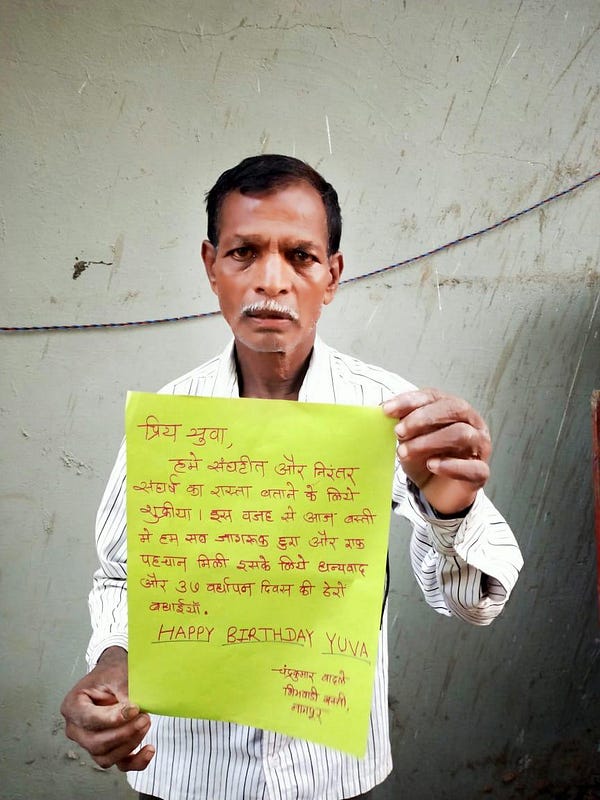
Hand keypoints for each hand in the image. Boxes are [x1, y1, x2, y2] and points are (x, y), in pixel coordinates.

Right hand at [60, 646, 154, 770]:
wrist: (115, 675)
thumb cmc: (111, 673)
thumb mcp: (116, 674)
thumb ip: (123, 691)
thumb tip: (132, 712)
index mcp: (73, 706)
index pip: (89, 720)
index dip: (113, 718)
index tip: (134, 709)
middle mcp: (76, 728)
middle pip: (96, 743)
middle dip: (123, 733)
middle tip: (143, 717)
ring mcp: (89, 742)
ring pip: (106, 756)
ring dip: (130, 744)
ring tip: (145, 722)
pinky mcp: (106, 750)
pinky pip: (119, 764)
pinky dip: (136, 761)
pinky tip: (149, 749)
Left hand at [383, 388, 490, 514]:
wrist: (438, 492)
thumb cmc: (426, 459)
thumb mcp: (410, 439)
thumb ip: (403, 424)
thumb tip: (385, 412)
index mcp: (453, 409)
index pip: (434, 396)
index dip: (410, 401)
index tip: (387, 410)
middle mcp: (472, 423)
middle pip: (455, 408)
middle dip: (423, 418)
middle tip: (399, 431)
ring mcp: (480, 447)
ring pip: (462, 434)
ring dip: (429, 441)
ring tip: (405, 452)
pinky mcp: (480, 473)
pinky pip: (473, 467)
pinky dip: (450, 465)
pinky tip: (432, 465)